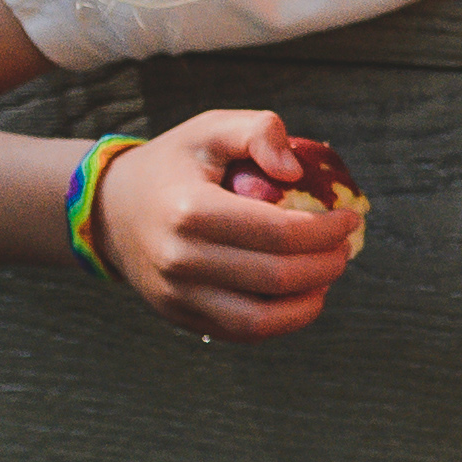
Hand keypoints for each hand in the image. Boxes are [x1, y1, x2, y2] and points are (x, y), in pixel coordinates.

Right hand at [99, 110, 367, 336]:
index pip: (279, 233)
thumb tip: (294, 170)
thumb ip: (258, 131)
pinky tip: (302, 296)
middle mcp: (179, 260)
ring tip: (328, 275)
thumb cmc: (174, 165)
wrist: (111, 209)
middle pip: (277, 277)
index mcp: (190, 211)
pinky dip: (282, 321)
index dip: (326, 230)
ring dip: (310, 301)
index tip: (349, 219)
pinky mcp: (180, 317)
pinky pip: (242, 332)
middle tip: (345, 247)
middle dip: (327, 264)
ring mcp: (177, 296)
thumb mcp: (211, 129)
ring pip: (261, 319)